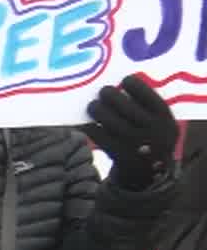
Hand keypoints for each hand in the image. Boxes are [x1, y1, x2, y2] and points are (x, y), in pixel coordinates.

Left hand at [82, 75, 177, 190]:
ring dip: (98, 110)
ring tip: (92, 105)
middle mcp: (152, 132)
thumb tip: (119, 85)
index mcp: (165, 119)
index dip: (136, 86)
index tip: (125, 79)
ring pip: (111, 122)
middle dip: (111, 96)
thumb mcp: (159, 122)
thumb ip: (146, 106)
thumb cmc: (151, 135)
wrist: (150, 170)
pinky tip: (86, 122)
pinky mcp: (119, 155)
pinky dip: (90, 127)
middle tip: (103, 91)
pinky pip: (99, 137)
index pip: (150, 98)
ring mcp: (135, 145)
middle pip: (127, 108)